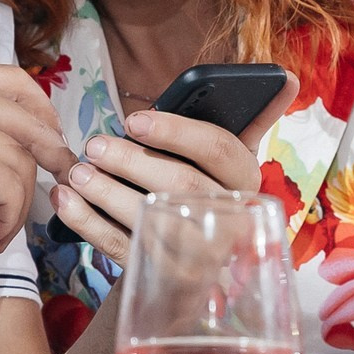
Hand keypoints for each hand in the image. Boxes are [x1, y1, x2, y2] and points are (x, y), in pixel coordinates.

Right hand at [0, 65, 72, 282]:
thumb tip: (28, 135)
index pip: (12, 80)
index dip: (42, 111)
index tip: (51, 141)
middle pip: (28, 120)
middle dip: (48, 157)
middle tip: (53, 186)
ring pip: (23, 160)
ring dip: (19, 204)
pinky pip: (14, 188)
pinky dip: (9, 219)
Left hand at [48, 72, 298, 263]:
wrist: (196, 264)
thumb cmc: (210, 190)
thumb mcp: (233, 159)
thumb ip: (254, 116)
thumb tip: (288, 76)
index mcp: (247, 182)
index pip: (218, 150)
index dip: (175, 131)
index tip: (133, 118)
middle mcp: (229, 220)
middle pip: (179, 186)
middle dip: (131, 162)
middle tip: (94, 145)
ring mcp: (197, 256)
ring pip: (149, 220)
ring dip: (105, 193)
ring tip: (76, 172)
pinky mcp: (162, 277)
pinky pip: (121, 249)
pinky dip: (88, 224)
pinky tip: (65, 201)